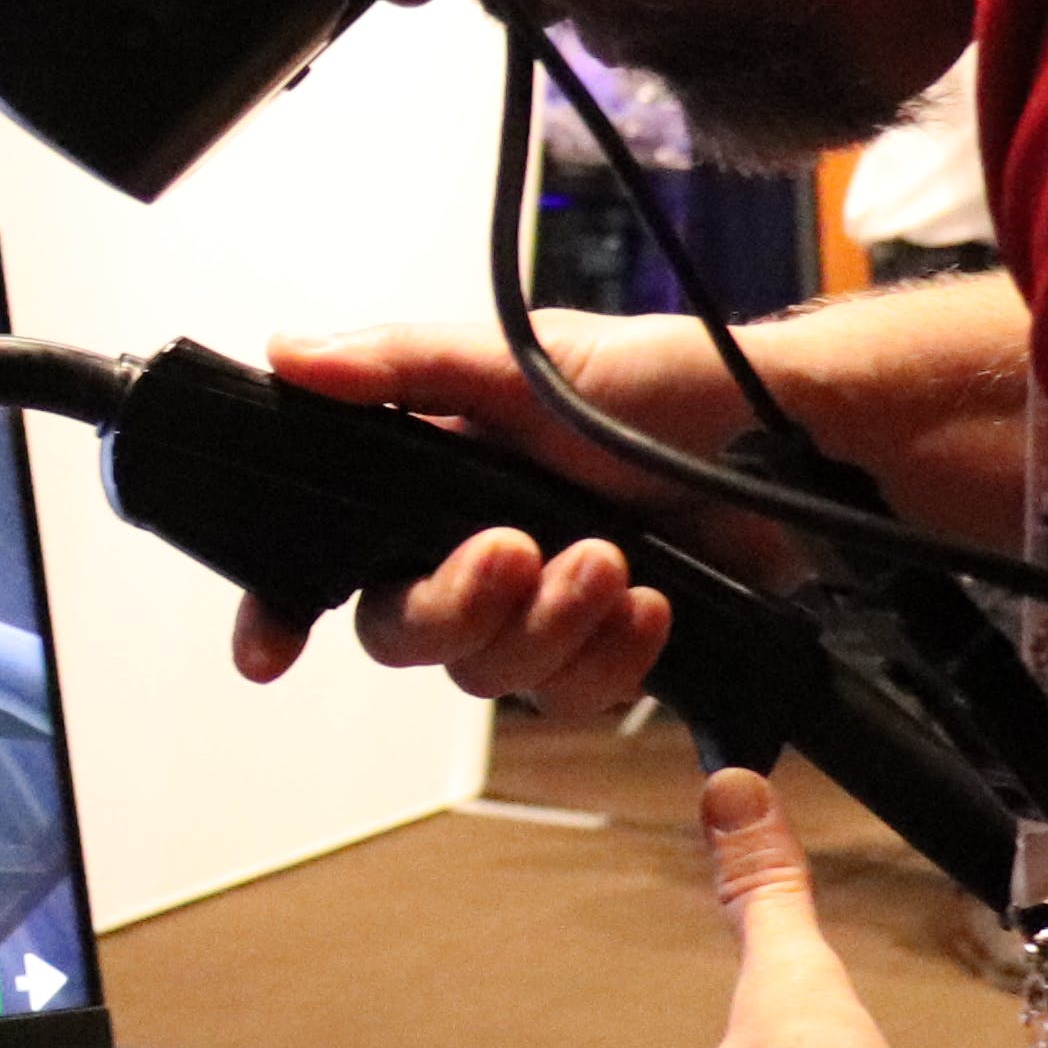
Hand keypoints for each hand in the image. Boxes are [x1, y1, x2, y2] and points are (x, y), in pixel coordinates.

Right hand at [225, 317, 745, 715]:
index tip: (270, 653)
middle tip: (515, 553)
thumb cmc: (656, 386)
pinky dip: (612, 656)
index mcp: (425, 478)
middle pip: (404, 631)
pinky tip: (652, 606)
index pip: (326, 556)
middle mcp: (464, 548)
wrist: (778, 439)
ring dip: (552, 626)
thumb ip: (402, 364)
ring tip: (614, 565)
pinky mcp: (599, 648)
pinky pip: (573, 693)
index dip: (283, 608)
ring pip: (491, 673)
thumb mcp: (524, 358)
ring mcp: (533, 607)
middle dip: (458, 605)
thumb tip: (290, 354)